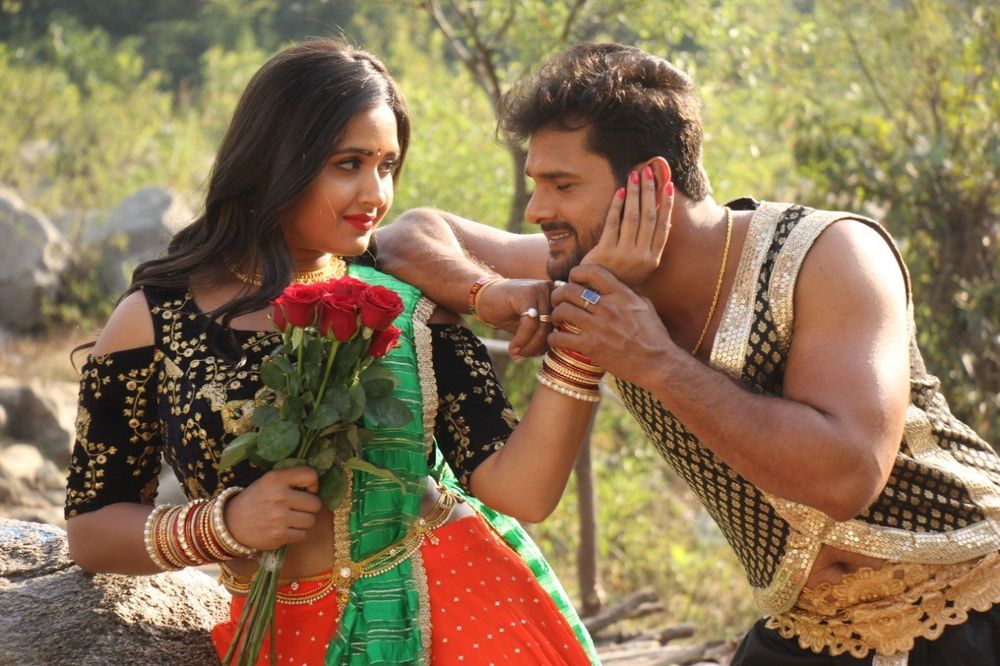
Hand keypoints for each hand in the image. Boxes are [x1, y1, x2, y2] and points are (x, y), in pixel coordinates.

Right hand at [224, 466, 321, 550]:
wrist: (232, 523)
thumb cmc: (256, 499)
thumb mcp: (269, 481)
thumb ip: (291, 478)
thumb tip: (316, 484)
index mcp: (276, 479)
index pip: (310, 475)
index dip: (313, 484)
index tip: (306, 490)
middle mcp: (279, 496)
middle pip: (316, 503)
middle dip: (309, 506)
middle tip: (298, 507)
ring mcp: (279, 518)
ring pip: (311, 520)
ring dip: (304, 521)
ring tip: (291, 519)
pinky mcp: (279, 536)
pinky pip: (303, 535)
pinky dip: (297, 533)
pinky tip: (286, 529)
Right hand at [476, 278, 553, 358]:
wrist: (483, 296)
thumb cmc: (508, 312)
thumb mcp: (529, 327)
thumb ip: (542, 337)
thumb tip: (552, 355)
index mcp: (557, 299)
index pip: (561, 328)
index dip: (548, 346)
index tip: (533, 355)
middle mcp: (552, 292)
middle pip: (552, 328)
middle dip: (537, 348)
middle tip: (522, 356)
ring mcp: (540, 290)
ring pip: (542, 328)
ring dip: (529, 346)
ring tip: (516, 353)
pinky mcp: (527, 293)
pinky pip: (529, 324)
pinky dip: (521, 340)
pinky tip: (512, 347)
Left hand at [548, 264, 677, 384]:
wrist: (658, 363)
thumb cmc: (654, 335)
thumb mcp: (645, 306)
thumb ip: (627, 293)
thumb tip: (615, 285)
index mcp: (621, 295)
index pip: (592, 271)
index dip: (577, 272)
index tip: (572, 279)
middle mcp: (608, 308)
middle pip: (570, 290)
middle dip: (559, 293)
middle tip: (557, 300)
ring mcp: (598, 327)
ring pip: (562, 311)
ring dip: (555, 314)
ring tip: (556, 318)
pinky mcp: (591, 347)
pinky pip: (561, 338)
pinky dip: (553, 339)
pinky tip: (555, 340)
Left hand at [581, 165, 672, 285]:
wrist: (596, 297)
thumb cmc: (619, 278)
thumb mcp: (639, 267)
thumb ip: (649, 246)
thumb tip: (662, 219)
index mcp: (652, 259)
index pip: (664, 227)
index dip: (667, 205)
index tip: (668, 185)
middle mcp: (641, 257)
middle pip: (649, 217)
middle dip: (649, 191)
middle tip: (648, 172)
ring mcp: (624, 255)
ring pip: (633, 217)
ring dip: (635, 194)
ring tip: (635, 176)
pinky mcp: (605, 252)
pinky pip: (613, 223)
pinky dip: (617, 205)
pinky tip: (619, 192)